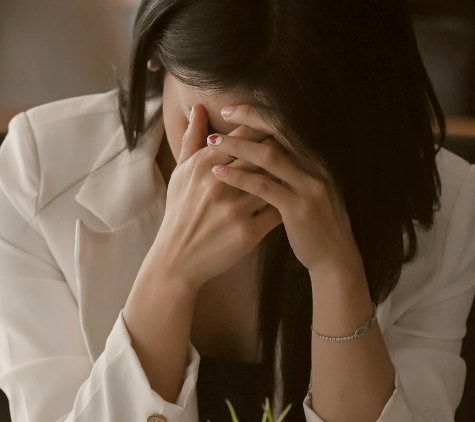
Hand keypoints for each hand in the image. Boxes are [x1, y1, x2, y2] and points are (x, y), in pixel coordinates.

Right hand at [143, 104, 283, 295]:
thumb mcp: (180, 174)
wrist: (177, 260)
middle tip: (294, 148)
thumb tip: (199, 108)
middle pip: (263, 154)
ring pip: (274, 182)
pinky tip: (293, 201)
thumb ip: (192, 139)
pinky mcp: (248, 233)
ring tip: (297, 173)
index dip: (262, 130)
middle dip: (280, 150)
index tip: (275, 130)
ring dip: (288, 176)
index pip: (242, 136)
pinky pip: (277, 212)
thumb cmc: (179, 214)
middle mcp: (218, 184)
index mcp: (203, 165)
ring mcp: (234, 209)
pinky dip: (287, 205)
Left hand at [207, 105, 363, 278]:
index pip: (286, 126)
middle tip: (224, 111)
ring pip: (269, 156)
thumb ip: (290, 169)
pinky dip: (239, 176)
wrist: (334, 258)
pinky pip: (264, 186)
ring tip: (212, 141)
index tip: (234, 107)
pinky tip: (218, 173)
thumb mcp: (305, 190)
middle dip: (249, 120)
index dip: (260, 114)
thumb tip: (265, 148)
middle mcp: (316, 166)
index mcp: (315, 159)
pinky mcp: (299, 208)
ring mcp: (309, 186)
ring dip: (237, 146)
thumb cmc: (313, 224)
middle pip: (280, 132)